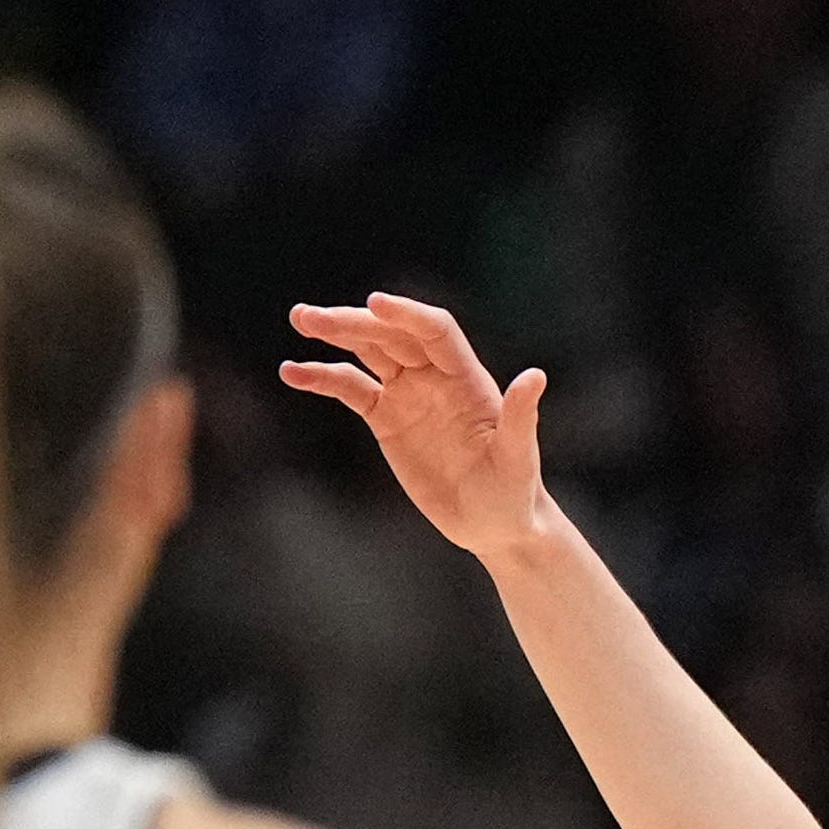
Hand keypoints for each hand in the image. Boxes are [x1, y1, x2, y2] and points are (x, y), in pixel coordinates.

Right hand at [281, 294, 550, 561]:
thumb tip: (535, 376)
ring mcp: (408, 395)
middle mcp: (435, 378)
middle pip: (392, 335)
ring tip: (300, 320)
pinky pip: (350, 389)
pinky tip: (293, 372)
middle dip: (354, 322)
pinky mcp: (386, 418)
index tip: (374, 303)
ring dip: (335, 334)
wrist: (494, 525)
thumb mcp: (518, 459)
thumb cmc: (515, 493)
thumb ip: (522, 417)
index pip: (435, 331)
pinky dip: (322, 378)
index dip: (406, 314)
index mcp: (467, 379)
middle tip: (312, 318)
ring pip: (368, 352)